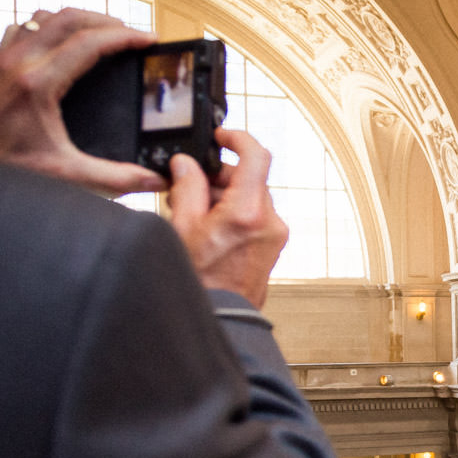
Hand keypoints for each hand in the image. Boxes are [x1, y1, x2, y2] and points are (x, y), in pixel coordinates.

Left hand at [0, 8, 164, 196]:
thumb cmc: (5, 168)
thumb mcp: (67, 174)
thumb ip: (116, 178)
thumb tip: (154, 179)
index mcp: (38, 84)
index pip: (89, 43)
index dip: (125, 37)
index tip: (148, 39)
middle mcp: (19, 63)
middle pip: (69, 18)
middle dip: (107, 21)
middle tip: (132, 34)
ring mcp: (5, 59)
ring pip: (46, 17)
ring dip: (78, 19)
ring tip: (103, 32)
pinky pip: (26, 27)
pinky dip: (50, 25)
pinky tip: (63, 40)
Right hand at [167, 128, 285, 308]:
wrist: (220, 319)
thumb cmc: (200, 284)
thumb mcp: (181, 228)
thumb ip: (186, 189)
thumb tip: (186, 165)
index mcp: (248, 212)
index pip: (257, 156)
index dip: (238, 138)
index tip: (222, 137)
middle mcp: (269, 222)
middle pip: (250, 179)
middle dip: (219, 177)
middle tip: (189, 185)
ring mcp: (275, 236)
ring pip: (251, 198)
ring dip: (224, 196)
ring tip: (194, 213)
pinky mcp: (273, 248)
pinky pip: (256, 217)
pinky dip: (234, 212)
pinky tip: (208, 227)